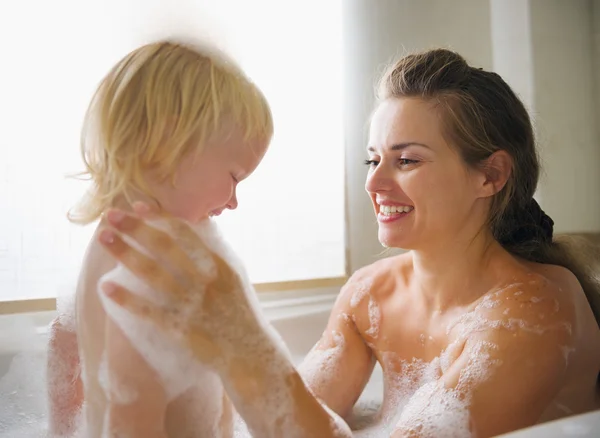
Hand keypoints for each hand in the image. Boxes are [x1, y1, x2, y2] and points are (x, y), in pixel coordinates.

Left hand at [97, 203, 262, 370]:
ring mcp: (191, 305)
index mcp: (219, 265)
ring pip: (151, 274)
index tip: (138, 206)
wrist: (248, 353)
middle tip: (110, 215)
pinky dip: (126, 298)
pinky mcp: (179, 329)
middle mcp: (204, 281)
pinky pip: (148, 311)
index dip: (160, 218)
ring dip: (125, 254)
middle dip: (135, 228)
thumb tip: (200, 223)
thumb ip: (216, 250)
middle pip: (163, 248)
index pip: (186, 233)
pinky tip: (107, 286)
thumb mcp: (236, 275)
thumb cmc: (240, 311)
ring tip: (105, 239)